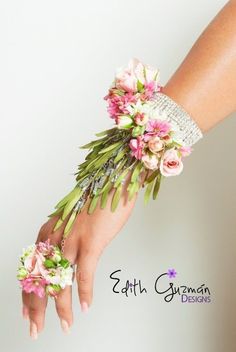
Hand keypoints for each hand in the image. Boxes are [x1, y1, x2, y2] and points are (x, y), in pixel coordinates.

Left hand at [22, 173, 139, 338]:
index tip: (27, 313)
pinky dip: (84, 293)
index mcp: (48, 233)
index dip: (28, 295)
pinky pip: (84, 274)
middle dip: (36, 310)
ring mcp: (71, 241)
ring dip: (61, 309)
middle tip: (35, 330)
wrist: (111, 181)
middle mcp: (55, 238)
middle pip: (40, 281)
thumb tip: (66, 258)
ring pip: (60, 282)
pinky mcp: (90, 242)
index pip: (31, 272)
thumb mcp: (72, 220)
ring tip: (66, 325)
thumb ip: (65, 239)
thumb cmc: (95, 200)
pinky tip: (85, 307)